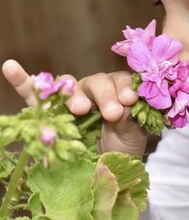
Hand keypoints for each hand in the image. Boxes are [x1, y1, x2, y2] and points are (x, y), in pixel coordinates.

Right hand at [1, 59, 147, 155]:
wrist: (107, 167)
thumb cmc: (123, 145)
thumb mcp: (132, 134)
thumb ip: (129, 119)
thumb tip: (123, 106)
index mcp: (117, 90)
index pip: (120, 80)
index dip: (125, 87)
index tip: (130, 100)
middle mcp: (94, 90)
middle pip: (97, 81)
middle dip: (105, 96)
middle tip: (112, 114)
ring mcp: (71, 98)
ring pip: (69, 85)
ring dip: (73, 94)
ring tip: (79, 109)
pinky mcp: (50, 111)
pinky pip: (33, 93)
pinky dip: (23, 81)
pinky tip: (10, 66)